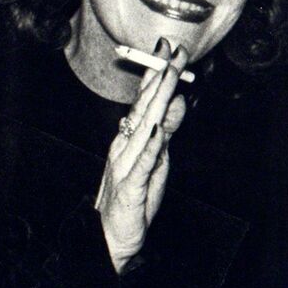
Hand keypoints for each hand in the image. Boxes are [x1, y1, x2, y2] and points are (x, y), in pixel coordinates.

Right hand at [96, 38, 187, 270]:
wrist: (110, 238)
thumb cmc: (133, 200)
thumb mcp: (155, 163)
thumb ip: (164, 134)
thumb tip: (177, 103)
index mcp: (129, 139)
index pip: (144, 101)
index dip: (157, 74)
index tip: (168, 49)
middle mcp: (124, 145)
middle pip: (144, 106)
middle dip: (161, 77)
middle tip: (174, 51)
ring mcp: (124, 163)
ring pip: (143, 126)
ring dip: (157, 100)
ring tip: (168, 77)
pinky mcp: (130, 185)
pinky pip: (141, 161)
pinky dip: (149, 143)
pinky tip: (156, 126)